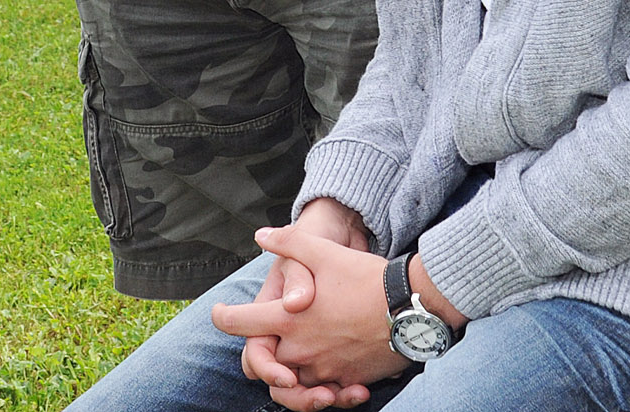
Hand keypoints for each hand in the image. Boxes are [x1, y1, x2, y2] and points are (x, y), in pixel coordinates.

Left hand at [212, 218, 407, 404]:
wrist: (410, 307)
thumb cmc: (366, 278)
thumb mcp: (324, 252)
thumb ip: (289, 243)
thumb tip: (261, 235)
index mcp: (288, 318)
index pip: (238, 324)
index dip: (222, 317)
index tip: (219, 313)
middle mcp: (300, 349)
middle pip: (261, 363)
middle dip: (259, 355)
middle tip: (263, 341)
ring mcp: (323, 369)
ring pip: (290, 385)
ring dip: (288, 377)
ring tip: (293, 365)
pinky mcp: (346, 381)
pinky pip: (324, 394)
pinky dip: (322, 388)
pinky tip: (329, 374)